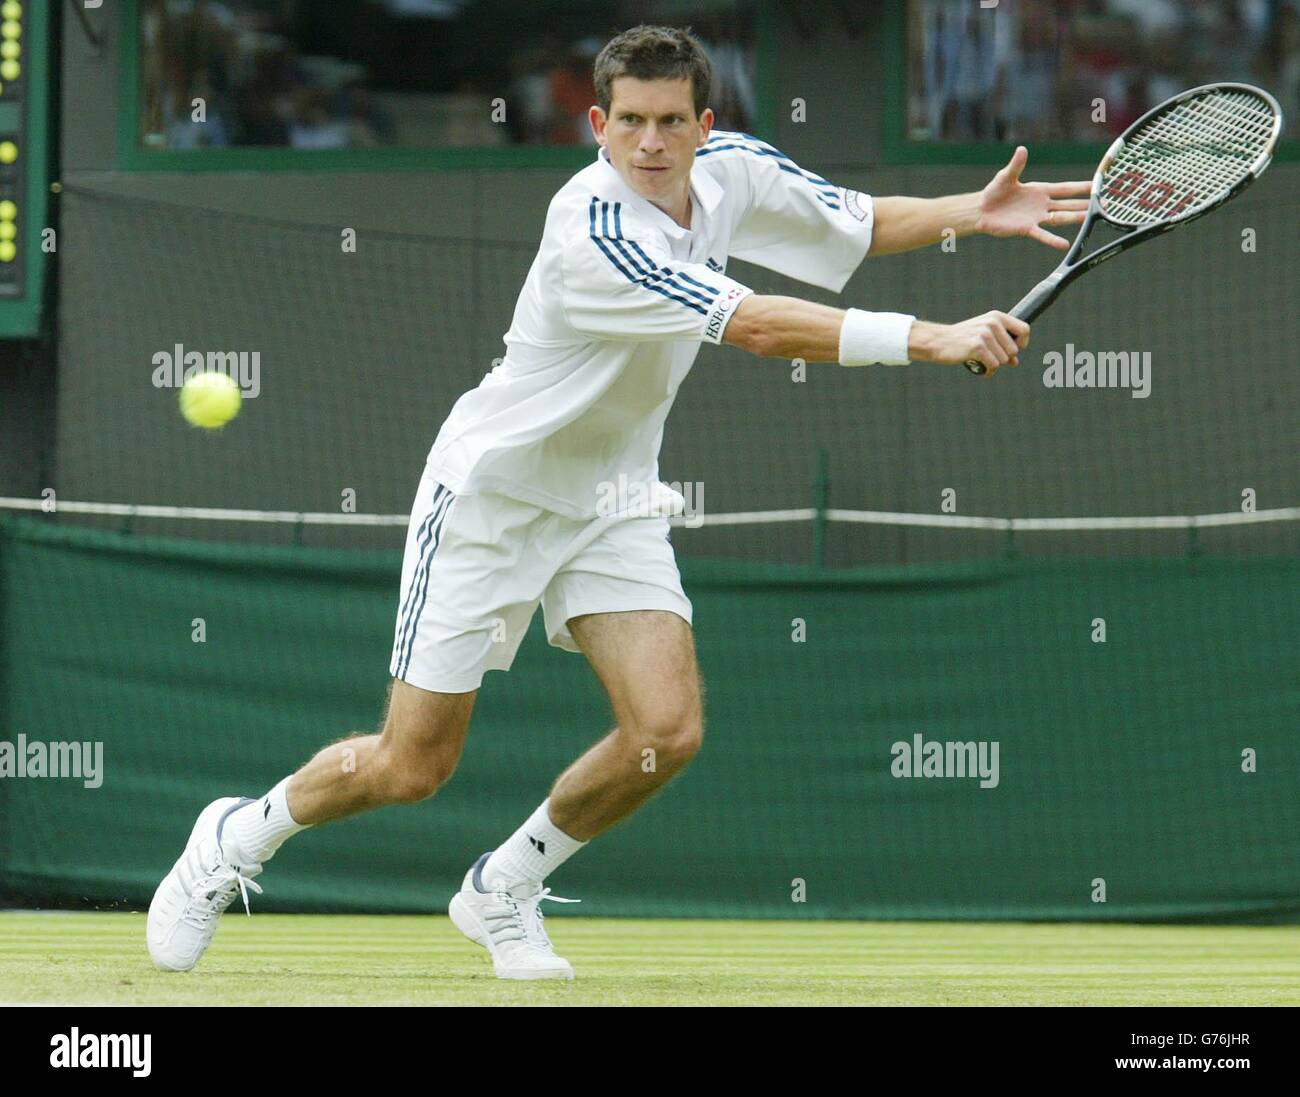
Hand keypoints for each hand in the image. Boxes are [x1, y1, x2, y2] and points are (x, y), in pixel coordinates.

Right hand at [908, 312, 1029, 374]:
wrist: (938, 341)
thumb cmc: (961, 339)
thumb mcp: (983, 336)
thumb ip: (1000, 345)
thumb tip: (1015, 362)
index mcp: (996, 317)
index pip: (1024, 329)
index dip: (1022, 343)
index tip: (1014, 351)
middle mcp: (993, 323)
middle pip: (1014, 350)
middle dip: (1003, 358)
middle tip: (988, 357)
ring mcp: (985, 334)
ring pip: (1004, 360)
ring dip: (993, 365)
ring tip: (981, 362)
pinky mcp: (978, 347)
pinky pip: (993, 366)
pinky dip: (987, 371)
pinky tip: (979, 368)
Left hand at [977, 146, 1090, 249]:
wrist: (981, 211)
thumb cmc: (994, 192)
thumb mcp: (1006, 177)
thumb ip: (1016, 165)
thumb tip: (1022, 150)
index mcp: (1040, 190)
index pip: (1066, 188)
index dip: (1081, 187)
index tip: (1098, 185)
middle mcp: (1042, 204)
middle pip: (1069, 203)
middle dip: (1086, 203)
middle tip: (1104, 203)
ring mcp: (1036, 217)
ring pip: (1061, 217)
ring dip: (1075, 218)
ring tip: (1091, 219)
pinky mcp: (1027, 228)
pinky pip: (1042, 234)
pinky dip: (1052, 240)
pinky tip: (1064, 244)